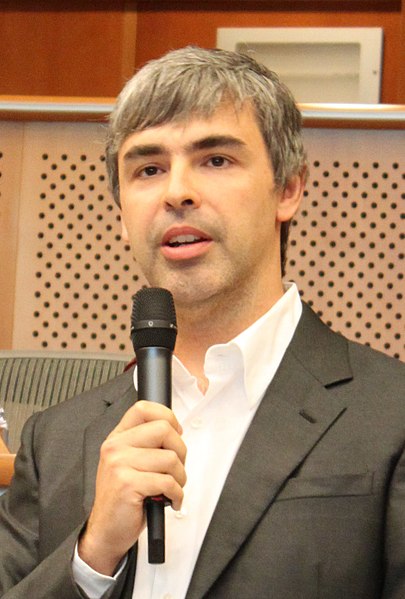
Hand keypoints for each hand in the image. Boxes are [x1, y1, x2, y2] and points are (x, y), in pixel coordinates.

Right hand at [78, 400, 186, 574]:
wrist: (106, 531)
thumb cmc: (123, 498)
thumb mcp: (129, 463)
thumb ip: (146, 444)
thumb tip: (176, 430)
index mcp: (117, 438)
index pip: (144, 409)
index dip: (168, 416)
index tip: (176, 432)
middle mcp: (115, 447)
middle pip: (164, 430)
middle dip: (180, 451)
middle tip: (176, 468)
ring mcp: (119, 465)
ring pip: (170, 458)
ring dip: (180, 477)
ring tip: (172, 488)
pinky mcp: (127, 484)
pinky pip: (168, 482)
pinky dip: (177, 494)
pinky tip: (171, 501)